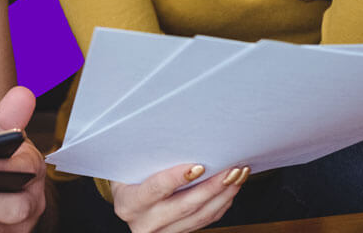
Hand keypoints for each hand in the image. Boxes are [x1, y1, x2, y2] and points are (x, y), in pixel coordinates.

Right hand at [110, 162, 248, 232]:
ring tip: (237, 176)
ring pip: (200, 216)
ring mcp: (163, 232)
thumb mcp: (128, 166)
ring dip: (223, 195)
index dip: (177, 178)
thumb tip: (180, 140)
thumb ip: (147, 158)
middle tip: (231, 169)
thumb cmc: (128, 176)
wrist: (126, 199)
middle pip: (185, 206)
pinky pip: (205, 221)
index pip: (155, 189)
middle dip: (212, 186)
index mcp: (128, 203)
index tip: (199, 166)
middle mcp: (144, 223)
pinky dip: (220, 204)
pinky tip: (229, 189)